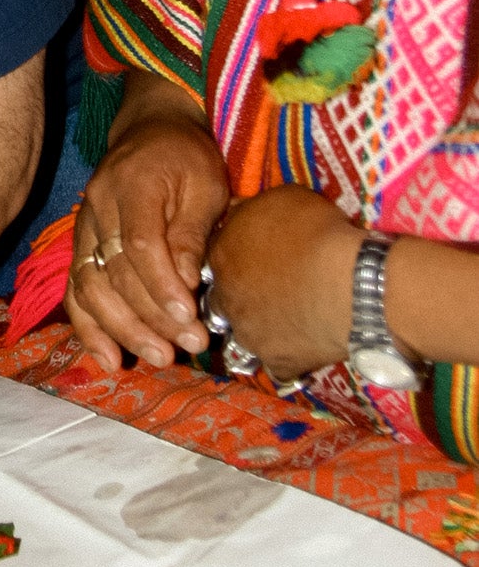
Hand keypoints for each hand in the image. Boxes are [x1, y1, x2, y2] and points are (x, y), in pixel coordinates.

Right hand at [68, 99, 228, 372]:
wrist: (149, 129)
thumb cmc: (185, 156)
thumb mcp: (205, 183)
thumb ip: (193, 231)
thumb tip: (188, 282)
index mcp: (132, 184)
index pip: (140, 244)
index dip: (161, 285)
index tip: (189, 317)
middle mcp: (98, 208)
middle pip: (114, 272)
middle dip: (150, 316)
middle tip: (187, 347)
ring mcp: (83, 229)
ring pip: (89, 287)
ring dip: (121, 329)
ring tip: (157, 357)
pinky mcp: (80, 247)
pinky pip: (75, 291)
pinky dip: (89, 328)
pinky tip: (109, 358)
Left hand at [205, 186, 359, 382]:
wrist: (351, 282)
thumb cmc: (317, 232)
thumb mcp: (282, 200)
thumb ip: (253, 210)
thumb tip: (243, 211)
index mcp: (221, 255)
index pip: (214, 259)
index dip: (234, 259)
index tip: (252, 257)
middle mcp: (226, 297)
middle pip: (221, 300)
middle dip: (238, 298)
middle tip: (266, 292)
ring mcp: (249, 334)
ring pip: (244, 336)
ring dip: (259, 330)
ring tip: (283, 321)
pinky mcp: (277, 362)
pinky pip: (276, 366)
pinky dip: (288, 358)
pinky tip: (303, 347)